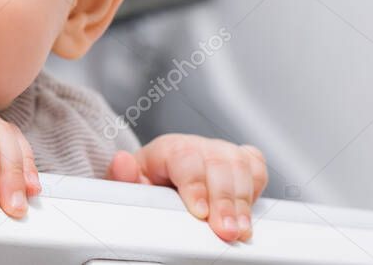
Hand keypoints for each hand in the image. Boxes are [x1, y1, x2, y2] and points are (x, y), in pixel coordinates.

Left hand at [106, 134, 267, 241]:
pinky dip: (256, 187)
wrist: (159, 180)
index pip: (184, 158)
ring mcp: (220, 152)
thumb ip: (121, 177)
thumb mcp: (129, 183)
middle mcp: (197, 146)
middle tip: (225, 231)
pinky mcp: (239, 162)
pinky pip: (255, 167)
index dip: (195, 186)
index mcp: (168, 148)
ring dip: (243, 200)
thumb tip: (121, 163)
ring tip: (240, 229)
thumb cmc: (145, 183)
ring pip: (240, 166)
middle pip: (217, 163)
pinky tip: (248, 210)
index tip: (200, 212)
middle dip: (224, 200)